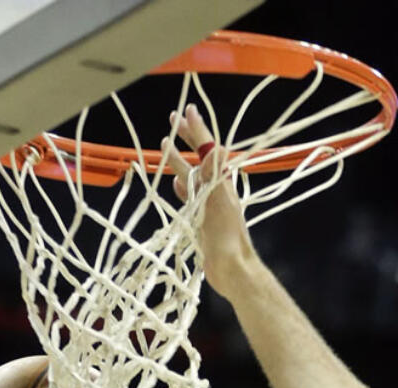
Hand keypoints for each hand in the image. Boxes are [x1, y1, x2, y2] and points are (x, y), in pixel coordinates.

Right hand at [168, 104, 255, 296]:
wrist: (232, 269)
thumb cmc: (227, 236)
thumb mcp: (220, 199)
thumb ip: (215, 172)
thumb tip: (213, 144)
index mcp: (222, 182)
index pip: (208, 147)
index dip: (198, 128)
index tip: (187, 109)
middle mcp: (216, 189)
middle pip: (199, 157)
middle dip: (187, 138)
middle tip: (172, 119)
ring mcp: (209, 205)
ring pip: (192, 176)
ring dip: (179, 160)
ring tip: (165, 145)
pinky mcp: (203, 220)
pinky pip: (190, 198)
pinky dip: (182, 188)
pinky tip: (175, 184)